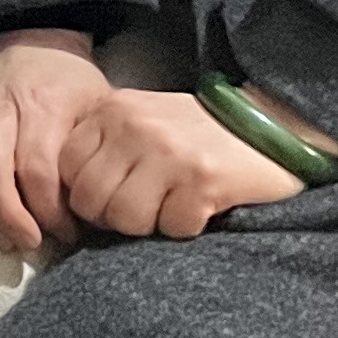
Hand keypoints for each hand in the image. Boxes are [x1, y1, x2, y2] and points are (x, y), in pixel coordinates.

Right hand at [0, 28, 105, 254]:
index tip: (67, 234)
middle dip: (8, 215)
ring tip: (1, 239)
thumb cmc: (70, 82)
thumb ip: (91, 150)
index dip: (50, 209)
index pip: (37, 167)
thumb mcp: (95, 106)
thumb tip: (96, 205)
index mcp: (42, 105)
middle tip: (29, 244)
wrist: (30, 37)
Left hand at [58, 88, 310, 239]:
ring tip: (172, 206)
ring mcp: (168, 152)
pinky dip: (186, 227)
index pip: (66, 167)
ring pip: (125, 218)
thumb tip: (69, 197)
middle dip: (113, 218)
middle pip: (90, 200)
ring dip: (150, 225)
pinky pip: (172, 227)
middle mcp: (135, 126)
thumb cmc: (198, 133)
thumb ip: (106, 147)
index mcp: (113, 110)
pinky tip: (201, 206)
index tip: (112, 198)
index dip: (85, 194)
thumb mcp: (142, 122)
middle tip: (145, 210)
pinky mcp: (202, 179)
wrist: (271, 125)